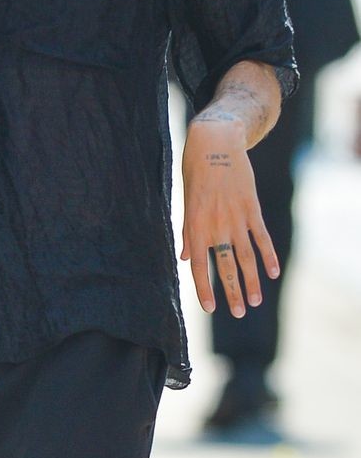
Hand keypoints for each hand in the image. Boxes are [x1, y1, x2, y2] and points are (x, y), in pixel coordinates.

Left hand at [181, 117, 278, 316]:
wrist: (214, 144)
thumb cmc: (195, 173)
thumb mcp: (185, 202)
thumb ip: (188, 232)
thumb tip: (187, 257)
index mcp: (195, 227)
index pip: (200, 267)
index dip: (204, 289)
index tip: (210, 308)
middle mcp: (216, 227)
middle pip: (225, 267)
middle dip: (232, 292)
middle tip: (237, 313)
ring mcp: (236, 219)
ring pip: (245, 257)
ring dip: (252, 281)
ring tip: (255, 302)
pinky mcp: (251, 209)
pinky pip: (261, 237)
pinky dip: (268, 255)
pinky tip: (273, 272)